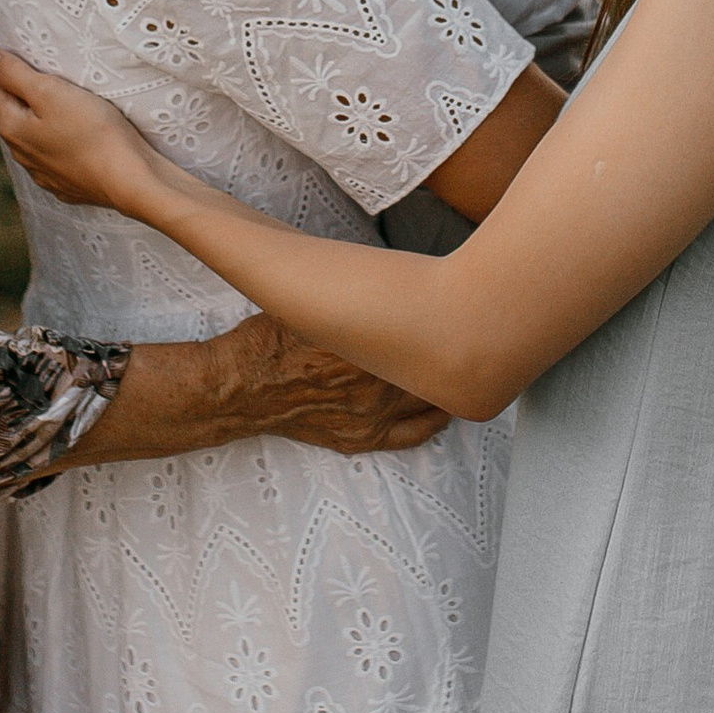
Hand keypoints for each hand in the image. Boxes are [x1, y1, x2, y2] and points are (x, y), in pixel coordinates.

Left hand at [0, 42, 159, 214]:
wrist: (129, 182)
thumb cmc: (94, 131)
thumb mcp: (52, 94)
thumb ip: (16, 75)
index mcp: (14, 125)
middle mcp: (21, 150)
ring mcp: (41, 168)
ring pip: (15, 131)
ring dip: (3, 108)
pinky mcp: (63, 179)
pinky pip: (35, 150)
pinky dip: (26, 133)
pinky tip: (32, 137)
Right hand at [82, 309, 447, 463]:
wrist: (238, 386)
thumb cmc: (271, 337)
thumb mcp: (313, 297)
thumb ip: (355, 291)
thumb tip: (394, 274)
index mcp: (365, 343)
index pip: (427, 331)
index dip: (450, 316)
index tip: (468, 301)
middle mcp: (375, 385)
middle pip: (435, 368)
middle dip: (456, 350)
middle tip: (475, 330)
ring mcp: (370, 416)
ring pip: (430, 400)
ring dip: (447, 382)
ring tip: (465, 362)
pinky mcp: (361, 438)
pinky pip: (412, 434)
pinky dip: (433, 419)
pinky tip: (445, 405)